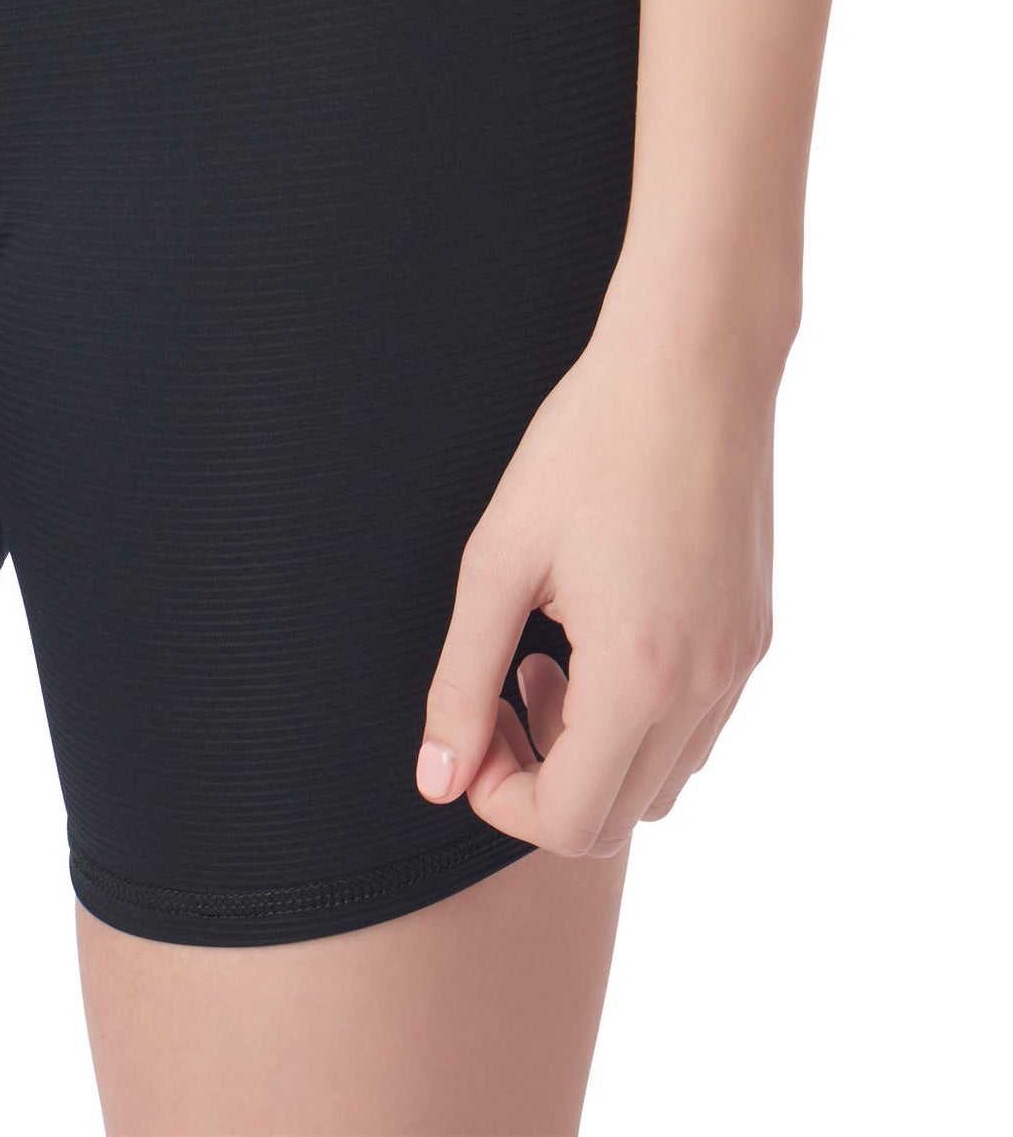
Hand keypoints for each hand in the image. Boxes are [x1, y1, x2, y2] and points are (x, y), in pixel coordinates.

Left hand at [415, 290, 777, 855]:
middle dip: (541, 775)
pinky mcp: (753, 635)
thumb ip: (460, 679)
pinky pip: (697, 727)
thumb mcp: (497, 560)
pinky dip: (638, 715)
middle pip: (617, 814)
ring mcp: (740, 665)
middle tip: (500, 685)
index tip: (468, 728)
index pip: (570, 822)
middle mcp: (705, 688)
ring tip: (546, 653)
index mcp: (639, 676)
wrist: (691, 368)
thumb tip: (437, 778)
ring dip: (592, 748)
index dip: (499, 798)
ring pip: (663, 778)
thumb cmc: (584, 448)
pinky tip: (596, 632)